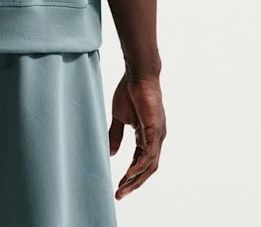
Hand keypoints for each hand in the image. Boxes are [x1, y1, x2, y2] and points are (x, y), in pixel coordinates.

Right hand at [109, 72, 166, 199]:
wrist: (137, 75)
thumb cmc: (129, 92)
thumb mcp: (119, 117)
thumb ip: (116, 135)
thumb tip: (112, 154)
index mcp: (147, 135)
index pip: (140, 162)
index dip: (130, 175)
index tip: (118, 186)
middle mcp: (155, 138)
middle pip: (147, 169)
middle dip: (133, 183)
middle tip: (119, 194)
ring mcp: (157, 135)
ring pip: (149, 165)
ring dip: (136, 179)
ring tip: (122, 188)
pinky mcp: (154, 129)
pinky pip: (149, 153)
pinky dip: (139, 166)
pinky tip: (129, 174)